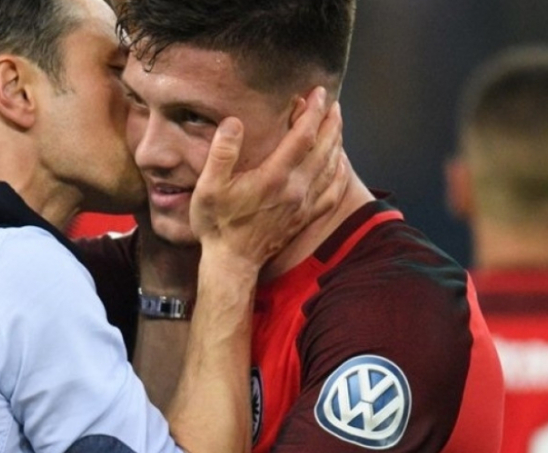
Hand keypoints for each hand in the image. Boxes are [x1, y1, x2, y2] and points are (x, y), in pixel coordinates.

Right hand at [190, 87, 345, 272]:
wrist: (232, 262)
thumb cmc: (217, 225)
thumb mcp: (208, 187)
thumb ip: (221, 153)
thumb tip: (233, 123)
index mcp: (274, 177)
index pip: (303, 136)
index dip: (312, 112)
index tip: (317, 93)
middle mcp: (295, 189)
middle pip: (324, 148)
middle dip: (330, 122)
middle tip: (332, 103)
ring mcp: (303, 205)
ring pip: (331, 167)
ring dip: (337, 143)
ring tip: (337, 125)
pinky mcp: (305, 218)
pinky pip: (332, 193)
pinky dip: (339, 174)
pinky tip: (340, 164)